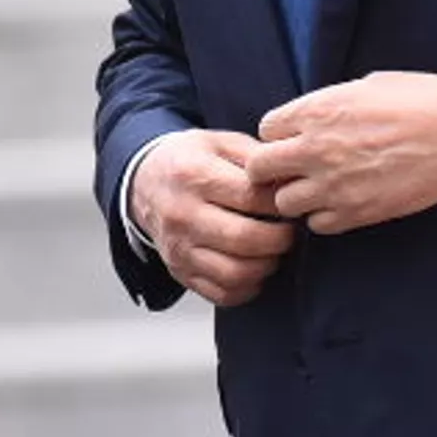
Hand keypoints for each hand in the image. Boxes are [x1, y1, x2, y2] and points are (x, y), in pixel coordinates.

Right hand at [130, 129, 296, 307]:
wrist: (145, 182)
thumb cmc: (189, 162)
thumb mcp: (220, 143)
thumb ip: (256, 157)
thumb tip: (291, 178)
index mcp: (195, 176)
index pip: (250, 197)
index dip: (280, 203)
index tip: (291, 203)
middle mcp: (183, 215)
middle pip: (244, 238)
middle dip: (280, 239)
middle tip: (288, 231)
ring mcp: (179, 248)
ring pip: (235, 273)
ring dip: (266, 266)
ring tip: (272, 251)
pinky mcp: (180, 271)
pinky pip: (222, 293)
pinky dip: (247, 287)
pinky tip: (254, 269)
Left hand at [246, 72, 436, 234]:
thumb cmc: (422, 99)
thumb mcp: (366, 85)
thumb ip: (328, 105)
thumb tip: (309, 120)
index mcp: (318, 110)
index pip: (265, 128)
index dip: (279, 134)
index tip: (294, 139)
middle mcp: (316, 149)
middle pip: (260, 170)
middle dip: (272, 170)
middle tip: (293, 170)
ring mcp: (335, 185)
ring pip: (285, 204)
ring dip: (297, 196)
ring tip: (320, 189)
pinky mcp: (358, 212)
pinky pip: (318, 225)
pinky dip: (325, 217)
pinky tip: (343, 202)